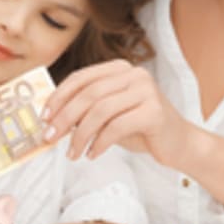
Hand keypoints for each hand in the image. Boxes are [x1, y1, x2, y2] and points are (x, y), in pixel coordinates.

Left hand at [43, 59, 191, 164]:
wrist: (179, 143)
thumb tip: (52, 119)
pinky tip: (93, 154)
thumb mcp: (110, 114)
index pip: (81, 78)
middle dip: (64, 118)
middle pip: (88, 94)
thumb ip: (86, 110)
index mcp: (120, 69)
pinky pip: (117, 127)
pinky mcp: (154, 111)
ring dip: (80, 135)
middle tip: (50, 138)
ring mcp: (146, 91)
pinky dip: (100, 143)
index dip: (58, 97)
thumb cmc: (141, 129)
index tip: (44, 117)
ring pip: (100, 111)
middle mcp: (134, 74)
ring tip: (73, 153)